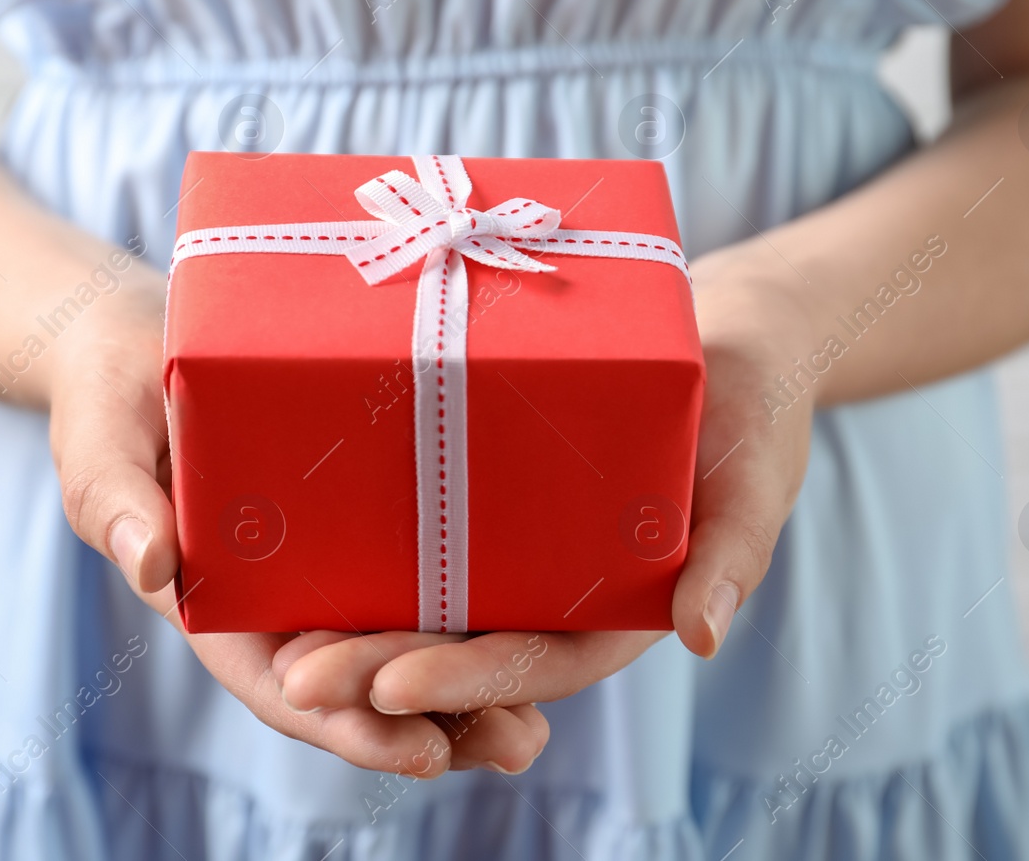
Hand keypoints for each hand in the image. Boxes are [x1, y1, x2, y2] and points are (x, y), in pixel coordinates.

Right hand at [45, 269, 547, 775]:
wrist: (146, 343)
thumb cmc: (113, 397)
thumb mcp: (100, 443)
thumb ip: (116, 502)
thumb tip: (147, 566)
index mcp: (219, 607)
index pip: (286, 685)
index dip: (348, 725)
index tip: (415, 753)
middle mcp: (283, 601)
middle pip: (364, 682)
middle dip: (437, 723)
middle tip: (516, 746)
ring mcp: (329, 565)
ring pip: (404, 641)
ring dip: (470, 688)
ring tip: (540, 723)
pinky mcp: (368, 518)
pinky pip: (422, 573)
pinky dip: (474, 609)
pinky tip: (539, 628)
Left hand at [278, 253, 816, 737]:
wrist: (727, 344)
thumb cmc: (753, 413)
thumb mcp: (756, 477)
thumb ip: (732, 554)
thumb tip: (704, 634)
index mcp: (618, 612)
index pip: (539, 661)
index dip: (470, 679)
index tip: (395, 684)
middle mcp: (555, 593)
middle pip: (463, 647)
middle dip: (381, 670)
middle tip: (297, 682)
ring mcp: (516, 551)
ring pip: (428, 604)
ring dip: (354, 627)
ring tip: (271, 643)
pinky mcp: (487, 498)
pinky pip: (423, 536)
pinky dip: (362, 554)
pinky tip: (293, 556)